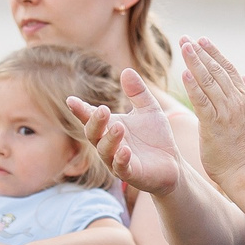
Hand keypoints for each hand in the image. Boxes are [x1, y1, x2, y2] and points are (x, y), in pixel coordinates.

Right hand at [71, 69, 183, 196]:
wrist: (173, 164)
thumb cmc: (156, 137)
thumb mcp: (149, 110)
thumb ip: (138, 92)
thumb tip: (127, 70)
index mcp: (109, 127)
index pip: (90, 117)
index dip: (80, 110)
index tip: (71, 100)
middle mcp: (108, 145)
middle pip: (93, 134)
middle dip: (95, 122)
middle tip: (102, 110)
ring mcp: (117, 160)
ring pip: (105, 151)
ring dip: (109, 139)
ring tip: (118, 126)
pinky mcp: (131, 174)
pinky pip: (121, 168)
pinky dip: (121, 159)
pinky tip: (125, 150)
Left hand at [177, 37, 244, 186]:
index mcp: (244, 99)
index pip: (228, 69)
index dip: (214, 53)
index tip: (202, 40)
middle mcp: (236, 101)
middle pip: (217, 70)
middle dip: (201, 52)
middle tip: (187, 38)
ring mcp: (226, 112)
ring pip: (209, 81)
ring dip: (195, 62)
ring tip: (184, 46)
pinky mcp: (214, 124)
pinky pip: (202, 101)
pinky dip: (193, 86)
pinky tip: (184, 73)